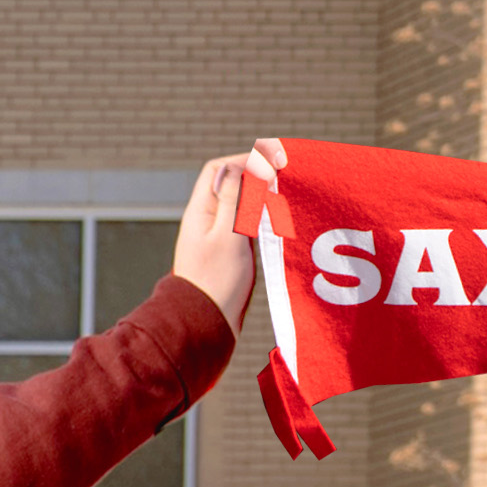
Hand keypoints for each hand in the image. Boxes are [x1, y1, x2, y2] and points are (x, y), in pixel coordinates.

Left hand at [171, 140, 287, 329]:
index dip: (243, 160)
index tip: (271, 162)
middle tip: (285, 175)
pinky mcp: (230, 253)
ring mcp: (218, 237)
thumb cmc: (215, 283)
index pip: (219, 170)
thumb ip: (234, 200)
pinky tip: (279, 222)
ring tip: (286, 195)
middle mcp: (206, 221)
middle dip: (256, 176)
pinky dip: (262, 218)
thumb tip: (236, 165)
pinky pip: (246, 225)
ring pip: (241, 205)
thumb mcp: (228, 236)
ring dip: (261, 197)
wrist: (207, 326)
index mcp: (200, 212)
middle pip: (231, 185)